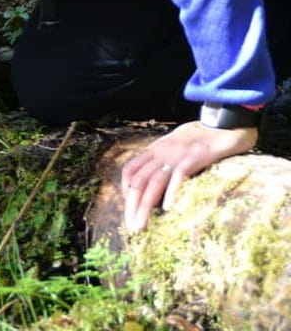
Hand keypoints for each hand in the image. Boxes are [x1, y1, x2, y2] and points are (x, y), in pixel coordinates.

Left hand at [121, 120, 256, 231]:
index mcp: (155, 150)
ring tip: (142, 225)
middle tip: (133, 227)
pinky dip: (172, 192)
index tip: (130, 209)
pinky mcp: (196, 156)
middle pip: (139, 181)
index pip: (130, 170)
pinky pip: (179, 175)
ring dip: (145, 206)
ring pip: (154, 182)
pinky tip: (168, 209)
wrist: (224, 123)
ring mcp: (178, 154)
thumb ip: (165, 164)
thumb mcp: (175, 149)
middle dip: (133, 205)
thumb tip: (159, 192)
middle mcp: (162, 152)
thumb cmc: (201, 140)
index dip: (126, 190)